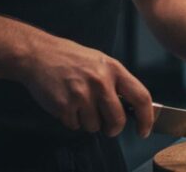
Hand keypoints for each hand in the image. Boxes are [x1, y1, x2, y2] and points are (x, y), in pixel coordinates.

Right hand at [16, 34, 153, 136]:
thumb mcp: (100, 61)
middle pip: (118, 120)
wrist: (39, 54)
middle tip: (107, 126)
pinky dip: (72, 120)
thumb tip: (130, 106)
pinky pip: (75, 126)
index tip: (144, 130)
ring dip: (88, 122)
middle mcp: (100, 81)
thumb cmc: (70, 58)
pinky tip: (67, 104)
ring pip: (95, 126)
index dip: (146, 118)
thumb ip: (115, 81)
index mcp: (113, 69)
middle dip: (113, 129)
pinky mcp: (65, 106)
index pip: (140, 97)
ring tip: (79, 103)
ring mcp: (82, 94)